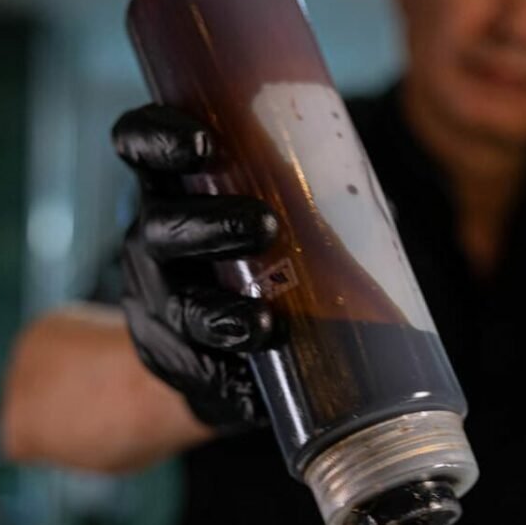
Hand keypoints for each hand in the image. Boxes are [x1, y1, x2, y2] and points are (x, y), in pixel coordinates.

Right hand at [111, 103, 280, 431]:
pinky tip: (247, 386)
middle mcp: (152, 241)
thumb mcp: (275, 216)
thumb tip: (383, 197)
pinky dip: (221, 375)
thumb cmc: (265, 259)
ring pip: (179, 307)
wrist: (232, 344)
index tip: (203, 142)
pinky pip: (191, 369)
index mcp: (173, 190)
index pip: (142, 146)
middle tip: (264, 226)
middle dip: (210, 226)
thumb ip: (309, 199)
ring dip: (218, 314)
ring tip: (261, 324)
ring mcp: (155, 303)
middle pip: (163, 227)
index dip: (159, 138)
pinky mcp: (171, 359)